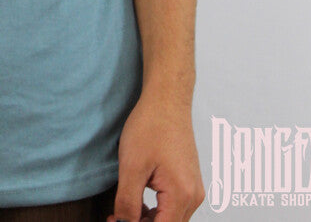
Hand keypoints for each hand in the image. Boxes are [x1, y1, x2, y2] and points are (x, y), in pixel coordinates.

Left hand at [108, 91, 205, 221]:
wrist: (167, 100)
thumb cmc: (151, 126)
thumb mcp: (132, 166)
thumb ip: (128, 201)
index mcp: (182, 195)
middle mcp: (193, 196)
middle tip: (117, 217)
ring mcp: (194, 188)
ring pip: (172, 219)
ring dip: (149, 220)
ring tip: (125, 210)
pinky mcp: (189, 181)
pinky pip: (175, 206)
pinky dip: (157, 209)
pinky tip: (139, 201)